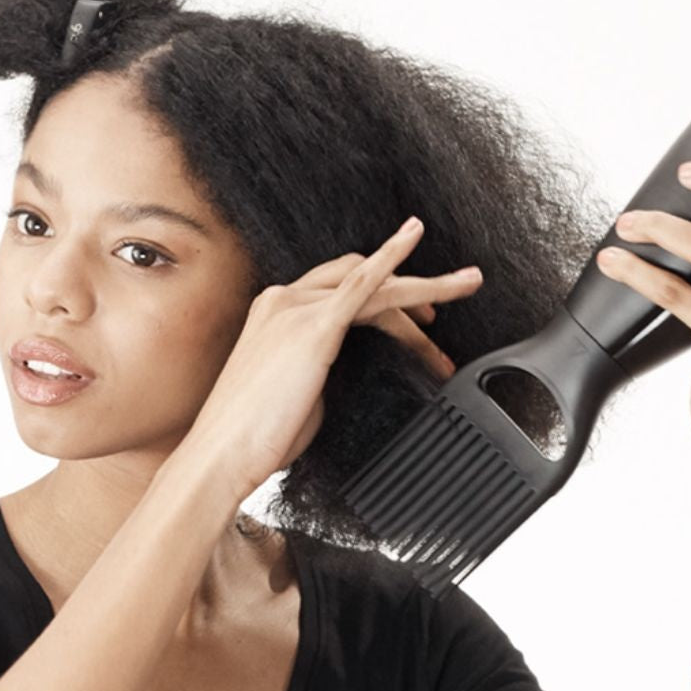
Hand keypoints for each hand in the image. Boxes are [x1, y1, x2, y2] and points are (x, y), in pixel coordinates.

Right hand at [184, 216, 483, 502]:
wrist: (222, 455)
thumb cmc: (254, 437)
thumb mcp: (297, 395)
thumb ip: (322, 374)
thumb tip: (343, 375)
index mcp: (276, 315)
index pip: (341, 291)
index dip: (386, 301)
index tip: (418, 322)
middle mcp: (284, 302)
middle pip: (363, 280)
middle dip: (413, 289)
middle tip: (455, 297)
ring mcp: (297, 309)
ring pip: (375, 283)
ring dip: (426, 284)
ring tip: (468, 284)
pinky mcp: (313, 326)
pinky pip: (361, 281)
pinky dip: (392, 256)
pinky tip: (415, 236)